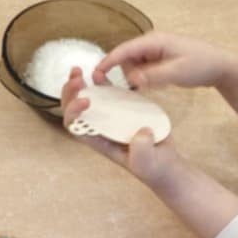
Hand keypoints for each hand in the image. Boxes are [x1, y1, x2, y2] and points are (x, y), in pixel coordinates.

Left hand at [60, 67, 187, 188]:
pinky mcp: (123, 108)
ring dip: (79, 85)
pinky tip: (100, 72)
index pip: (76, 126)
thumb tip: (140, 131)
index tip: (86, 100)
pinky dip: (101, 82)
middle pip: (76, 110)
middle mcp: (101, 127)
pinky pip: (107, 93)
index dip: (73, 111)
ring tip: (77, 70)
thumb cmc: (153, 167)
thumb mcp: (145, 162)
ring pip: (87, 99)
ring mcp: (111, 116)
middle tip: (77, 78)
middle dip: (71, 93)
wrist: (166, 163)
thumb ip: (141, 150)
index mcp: (100, 141)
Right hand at [96, 30, 237, 91]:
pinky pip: (144, 68)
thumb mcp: (177, 73)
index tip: (94, 75)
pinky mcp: (161, 60)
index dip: (107, 62)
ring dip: (136, 77)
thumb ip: (153, 76)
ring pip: (134, 65)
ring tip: (149, 87)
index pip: (124, 50)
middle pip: (127, 58)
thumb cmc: (201, 65)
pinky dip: (144, 78)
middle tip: (127, 88)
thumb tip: (131, 80)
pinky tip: (153, 86)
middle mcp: (152, 43)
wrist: (222, 66)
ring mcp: (157, 51)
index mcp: (154, 41)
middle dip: (124, 73)